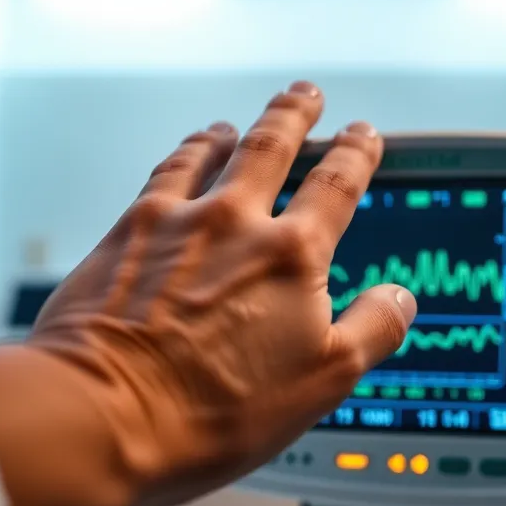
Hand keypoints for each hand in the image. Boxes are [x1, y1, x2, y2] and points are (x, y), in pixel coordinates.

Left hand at [30, 81, 416, 505]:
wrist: (106, 411)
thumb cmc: (212, 409)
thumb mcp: (321, 383)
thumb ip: (371, 331)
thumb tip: (400, 299)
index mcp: (292, 256)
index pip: (337, 186)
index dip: (356, 154)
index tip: (362, 135)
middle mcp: (235, 223)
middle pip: (271, 148)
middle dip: (294, 115)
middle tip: (305, 94)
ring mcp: (176, 222)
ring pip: (212, 154)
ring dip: (231, 133)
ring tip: (237, 126)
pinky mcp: (126, 233)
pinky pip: (163, 174)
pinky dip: (182, 155)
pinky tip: (182, 157)